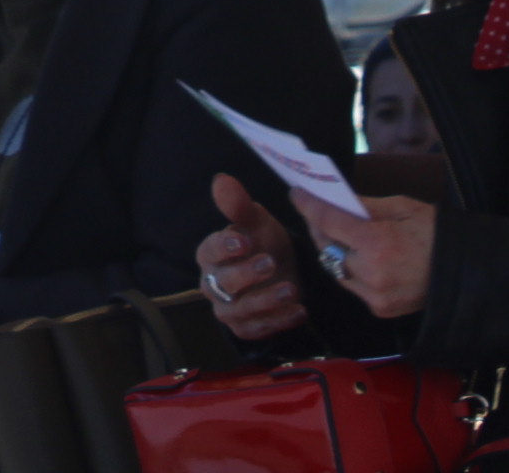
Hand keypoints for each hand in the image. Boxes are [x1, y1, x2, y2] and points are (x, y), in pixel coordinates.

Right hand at [198, 174, 309, 342]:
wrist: (286, 271)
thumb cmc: (264, 243)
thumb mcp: (257, 222)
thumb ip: (239, 204)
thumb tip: (221, 179)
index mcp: (210, 254)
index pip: (209, 250)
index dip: (224, 247)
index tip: (244, 241)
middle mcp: (213, 284)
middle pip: (222, 283)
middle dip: (246, 274)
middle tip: (270, 263)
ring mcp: (228, 309)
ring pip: (240, 309)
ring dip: (266, 301)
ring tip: (292, 289)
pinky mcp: (245, 328)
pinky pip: (258, 329)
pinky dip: (279, 321)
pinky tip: (299, 311)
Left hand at [298, 193, 436, 321]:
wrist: (468, 272)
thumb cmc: (438, 234)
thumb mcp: (403, 208)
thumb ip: (365, 206)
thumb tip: (337, 199)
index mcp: (378, 244)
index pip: (329, 222)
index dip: (309, 205)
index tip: (297, 193)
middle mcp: (371, 274)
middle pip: (327, 247)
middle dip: (318, 226)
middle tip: (315, 208)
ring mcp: (374, 296)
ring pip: (335, 269)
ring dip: (331, 249)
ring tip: (332, 229)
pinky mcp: (380, 309)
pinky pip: (352, 284)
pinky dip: (349, 268)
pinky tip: (354, 253)